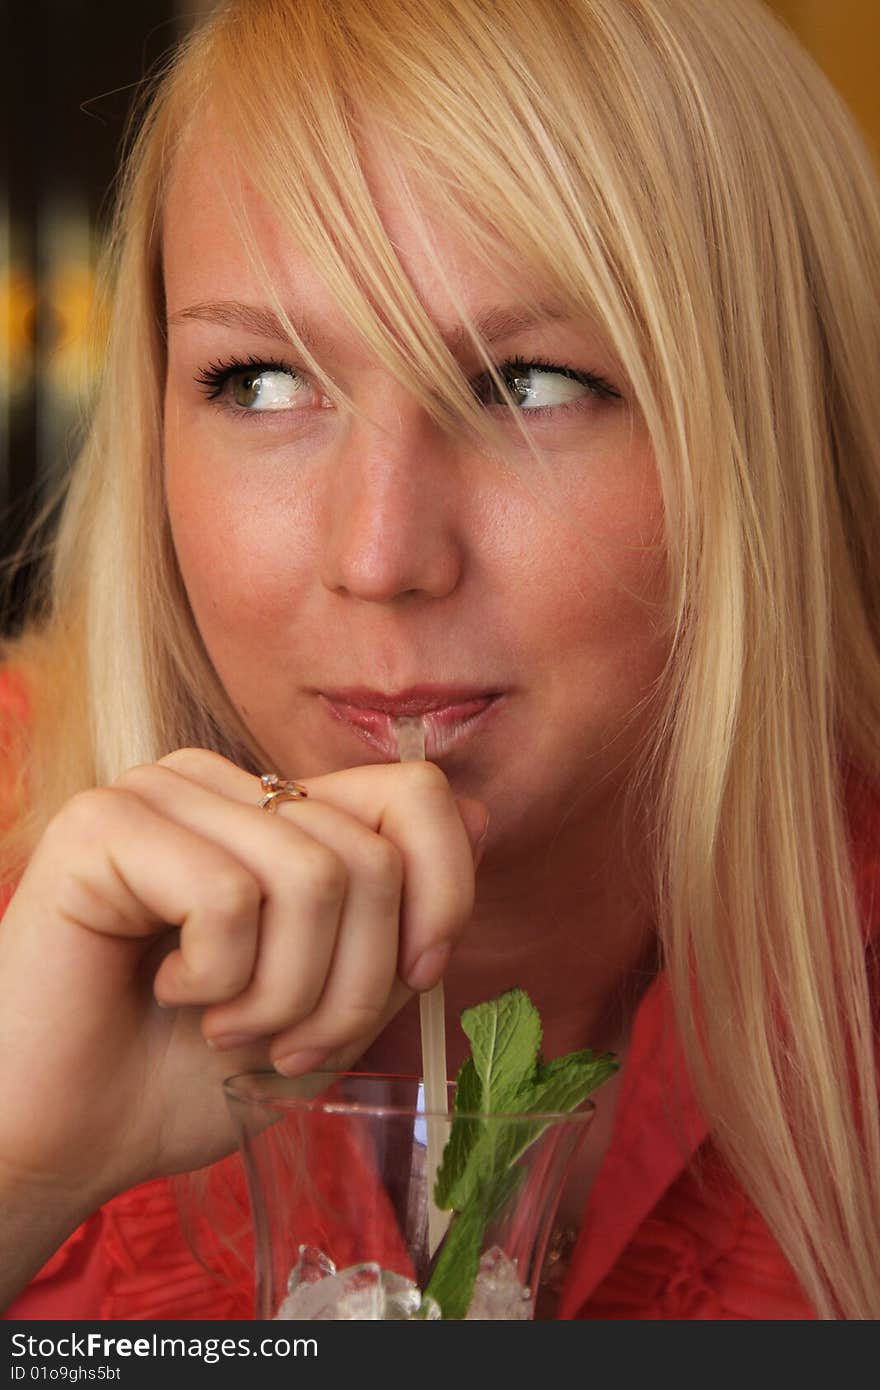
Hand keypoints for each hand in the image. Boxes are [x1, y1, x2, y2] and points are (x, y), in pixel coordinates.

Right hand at [0, 748, 486, 1213]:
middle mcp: (225, 785)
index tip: (414, 977)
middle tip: (286, 1044)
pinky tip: (167, 992)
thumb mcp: (332, 1008)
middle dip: (353, 988)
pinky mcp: (104, 824)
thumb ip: (398, 922)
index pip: (416, 793)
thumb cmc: (189, 1076)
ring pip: (314, 875)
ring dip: (285, 995)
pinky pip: (230, 895)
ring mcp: (161, 793)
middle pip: (372, 855)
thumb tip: (479, 815)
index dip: (443, 893)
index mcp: (278, 814)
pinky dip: (219, 981)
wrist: (68, 1140)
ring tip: (228, 1027)